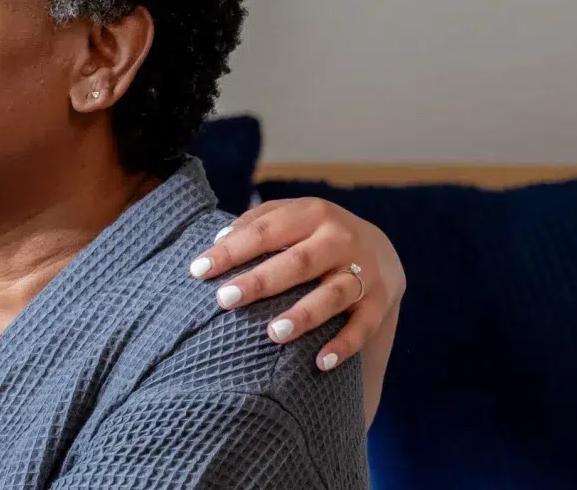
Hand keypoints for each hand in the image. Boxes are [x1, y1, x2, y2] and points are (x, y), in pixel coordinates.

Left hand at [188, 196, 405, 369]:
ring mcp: (363, 272)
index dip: (231, 251)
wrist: (379, 249)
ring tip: (272, 334)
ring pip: (333, 295)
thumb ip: (255, 223)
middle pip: (298, 262)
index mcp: (313, 214)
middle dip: (260, 281)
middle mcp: (340, 240)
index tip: (198, 270)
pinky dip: (344, 345)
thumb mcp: (290, 216)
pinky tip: (320, 362)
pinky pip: (363, 327)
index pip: (265, 232)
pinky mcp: (379, 302)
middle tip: (223, 300)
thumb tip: (218, 241)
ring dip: (303, 315)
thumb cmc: (314, 234)